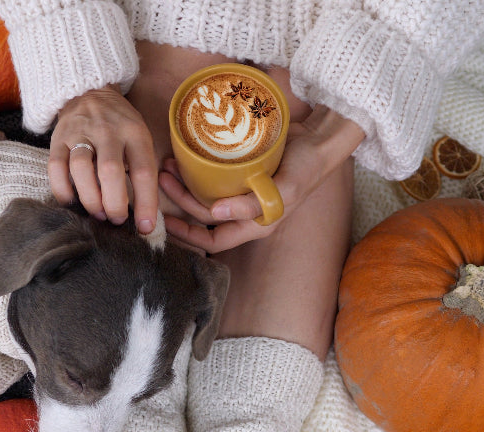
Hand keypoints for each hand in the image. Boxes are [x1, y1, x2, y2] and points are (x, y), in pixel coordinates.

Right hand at [48, 84, 158, 233]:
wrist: (89, 92)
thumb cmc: (120, 127)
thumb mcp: (139, 139)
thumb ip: (141, 171)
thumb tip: (146, 217)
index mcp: (134, 132)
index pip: (144, 170)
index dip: (146, 202)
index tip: (146, 227)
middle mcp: (107, 131)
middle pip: (110, 170)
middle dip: (114, 202)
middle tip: (117, 219)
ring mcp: (80, 133)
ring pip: (81, 169)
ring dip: (90, 198)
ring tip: (98, 214)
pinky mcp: (57, 139)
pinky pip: (55, 168)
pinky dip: (62, 190)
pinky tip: (72, 202)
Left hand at [161, 105, 364, 253]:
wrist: (319, 137)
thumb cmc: (307, 167)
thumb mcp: (284, 189)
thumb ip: (252, 204)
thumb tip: (215, 214)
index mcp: (254, 224)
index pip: (213, 242)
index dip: (188, 236)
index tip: (166, 221)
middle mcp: (245, 211)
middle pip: (203, 214)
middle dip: (180, 199)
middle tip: (163, 177)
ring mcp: (242, 190)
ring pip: (205, 194)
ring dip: (184, 182)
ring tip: (169, 164)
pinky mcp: (241, 171)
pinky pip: (212, 175)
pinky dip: (197, 168)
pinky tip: (185, 155)